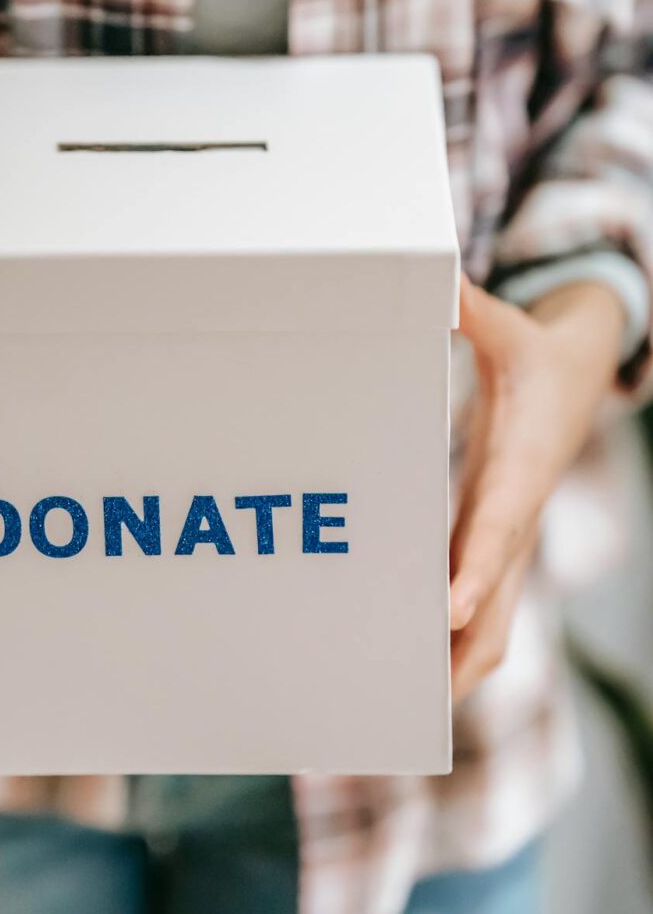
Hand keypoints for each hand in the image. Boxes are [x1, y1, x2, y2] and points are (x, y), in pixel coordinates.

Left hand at [450, 274, 624, 701]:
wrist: (582, 376)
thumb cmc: (540, 357)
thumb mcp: (512, 328)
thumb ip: (474, 310)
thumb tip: (440, 279)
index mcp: (520, 465)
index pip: (498, 524)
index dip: (477, 566)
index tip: (449, 606)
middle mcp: (517, 511)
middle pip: (499, 596)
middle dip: (462, 650)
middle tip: (413, 700)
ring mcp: (510, 533)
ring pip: (496, 614)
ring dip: (460, 658)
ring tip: (403, 705)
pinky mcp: (498, 538)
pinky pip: (483, 600)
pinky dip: (457, 637)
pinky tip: (416, 663)